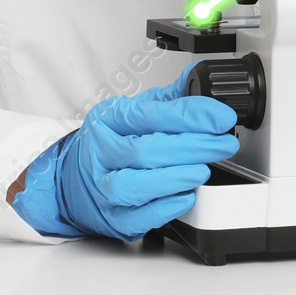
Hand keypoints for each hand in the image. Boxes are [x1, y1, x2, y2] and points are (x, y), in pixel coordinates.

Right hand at [10, 63, 238, 240]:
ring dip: (175, 177)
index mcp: (109, 119)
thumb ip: (169, 99)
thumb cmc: (110, 142)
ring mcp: (103, 187)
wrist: (71, 180)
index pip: (153, 115)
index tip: (222, 118)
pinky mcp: (111, 218)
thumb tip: (199, 77)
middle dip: (193, 147)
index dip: (192, 116)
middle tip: (224, 144)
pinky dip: (165, 208)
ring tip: (203, 170)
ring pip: (136, 185)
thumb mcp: (133, 112)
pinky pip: (137, 217)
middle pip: (146, 150)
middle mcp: (102, 153)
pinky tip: (187, 196)